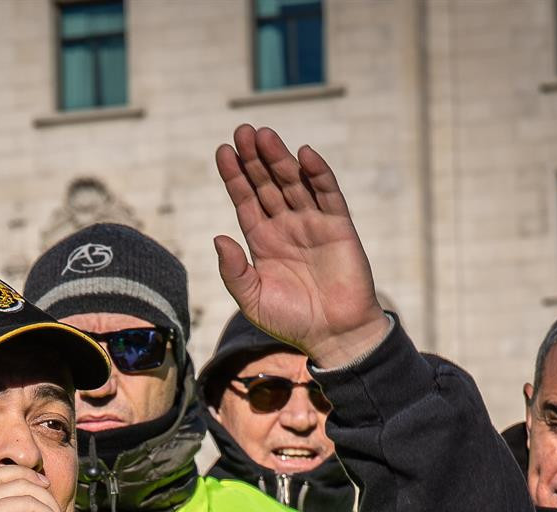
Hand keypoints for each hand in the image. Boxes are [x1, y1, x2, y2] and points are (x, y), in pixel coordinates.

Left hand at [213, 124, 388, 369]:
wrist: (333, 335)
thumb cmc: (290, 321)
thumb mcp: (251, 299)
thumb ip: (233, 270)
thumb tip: (218, 237)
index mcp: (262, 241)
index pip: (245, 200)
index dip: (234, 176)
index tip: (222, 151)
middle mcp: (286, 226)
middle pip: (267, 183)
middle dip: (254, 158)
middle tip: (241, 130)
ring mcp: (312, 223)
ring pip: (294, 182)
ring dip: (279, 158)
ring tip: (263, 134)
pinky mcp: (338, 226)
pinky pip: (328, 194)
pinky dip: (317, 173)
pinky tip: (304, 155)